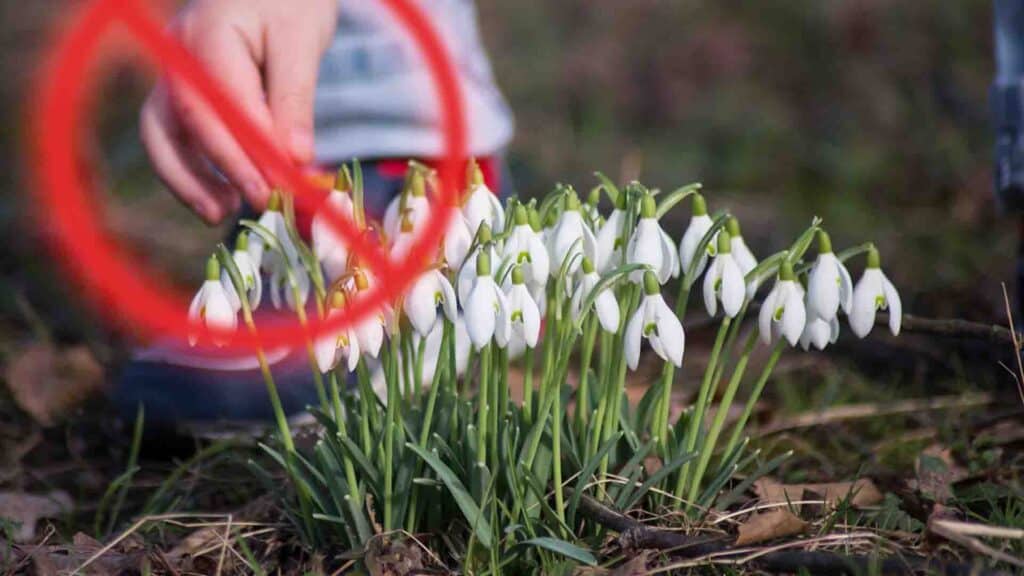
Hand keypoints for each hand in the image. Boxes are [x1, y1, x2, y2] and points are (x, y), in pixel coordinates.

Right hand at [140, 0, 338, 223]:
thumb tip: (296, 160)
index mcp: (208, 34)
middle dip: (220, 171)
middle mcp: (178, 55)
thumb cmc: (290, 1)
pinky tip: (222, 195)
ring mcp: (174, 74)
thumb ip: (294, 99)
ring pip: (163, 135)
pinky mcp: (182, 93)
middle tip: (263, 204)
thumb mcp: (302, 41)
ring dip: (189, 179)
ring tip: (226, 212)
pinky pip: (175, 136)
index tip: (281, 186)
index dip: (248, 153)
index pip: (221, 105)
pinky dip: (192, 170)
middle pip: (181, 123)